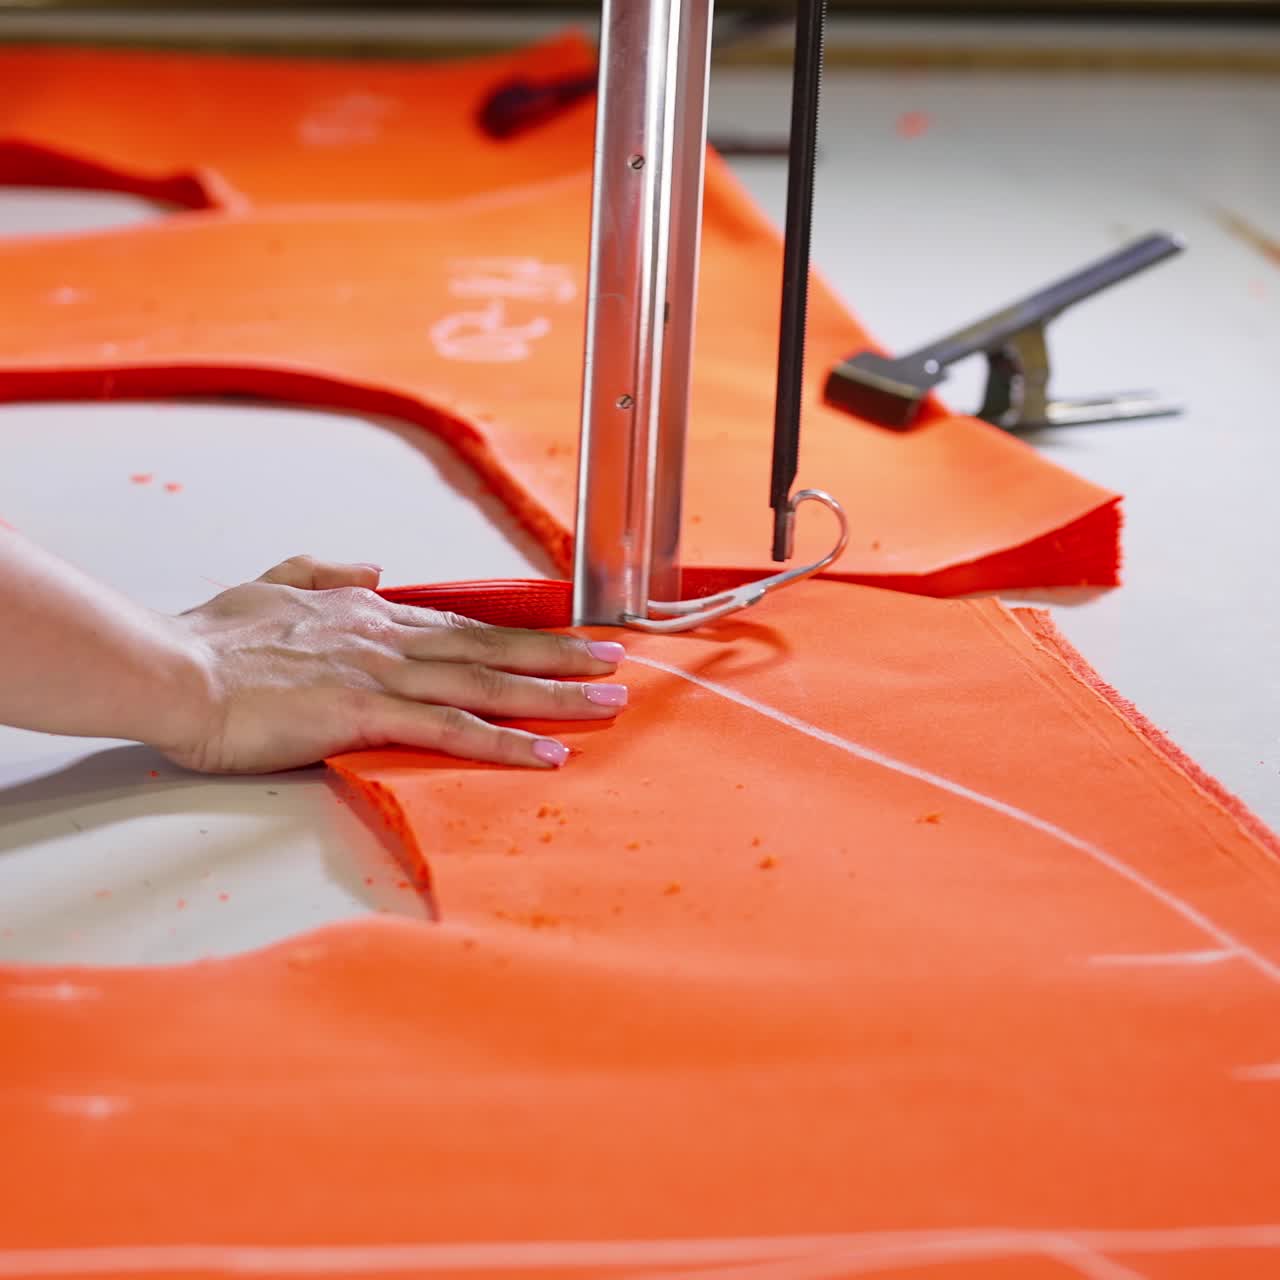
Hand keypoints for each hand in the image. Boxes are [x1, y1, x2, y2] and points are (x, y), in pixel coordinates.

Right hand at [164, 555, 626, 773]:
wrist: (174, 667)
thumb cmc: (215, 637)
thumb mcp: (276, 583)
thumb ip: (326, 571)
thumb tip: (375, 567)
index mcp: (370, 613)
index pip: (462, 625)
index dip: (518, 634)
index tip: (564, 638)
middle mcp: (390, 637)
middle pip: (492, 647)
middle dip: (560, 657)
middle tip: (615, 665)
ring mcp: (383, 674)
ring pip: (486, 683)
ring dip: (553, 694)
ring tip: (606, 704)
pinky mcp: (366, 713)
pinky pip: (450, 729)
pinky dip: (503, 740)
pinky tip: (545, 753)